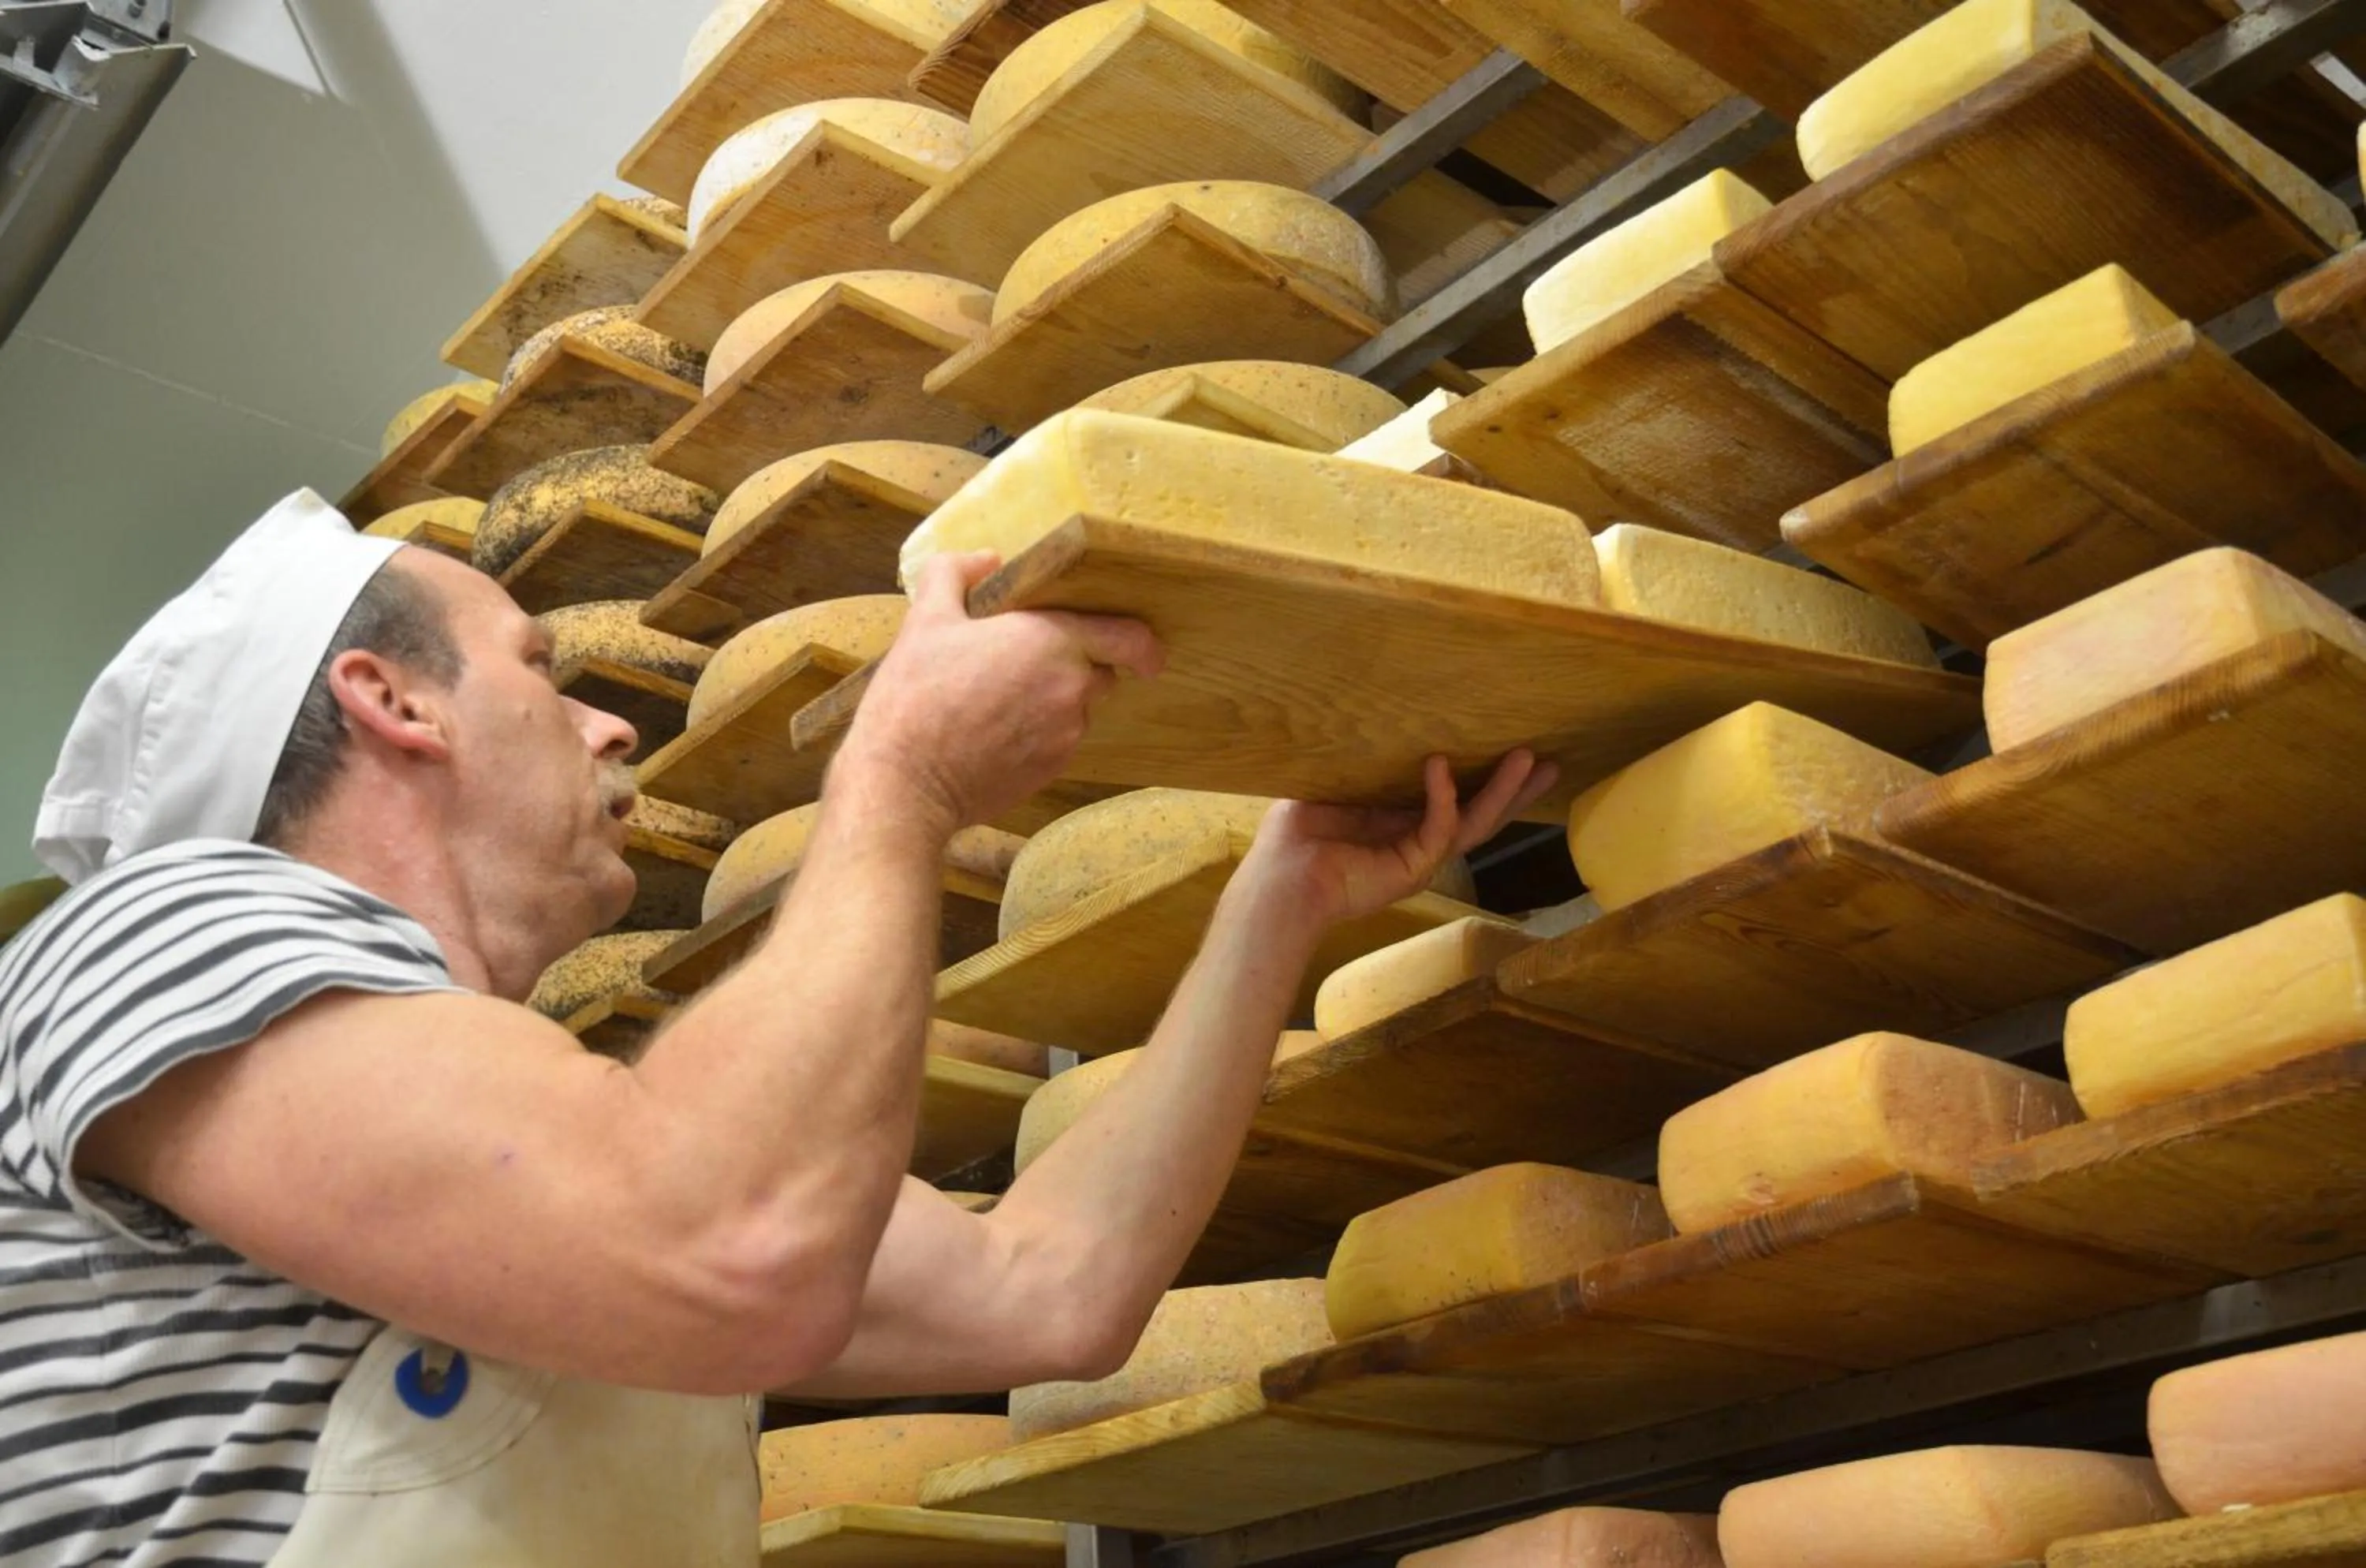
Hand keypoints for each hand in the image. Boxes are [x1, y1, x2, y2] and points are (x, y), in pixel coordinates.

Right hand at [838, 552, 1163, 832]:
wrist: (906, 782)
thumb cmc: (916, 695)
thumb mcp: (925, 618)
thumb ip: (957, 573)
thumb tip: (986, 560)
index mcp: (1053, 641)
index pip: (1130, 637)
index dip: (1141, 642)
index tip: (1141, 648)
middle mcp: (1073, 688)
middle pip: (1102, 672)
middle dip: (1076, 664)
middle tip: (1029, 662)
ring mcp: (1066, 734)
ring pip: (1078, 709)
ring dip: (1054, 700)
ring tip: (999, 699)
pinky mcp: (1053, 770)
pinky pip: (1059, 742)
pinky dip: (1039, 733)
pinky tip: (995, 732)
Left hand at [1238, 751, 1561, 931]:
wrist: (1281, 880)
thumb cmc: (1295, 835)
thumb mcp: (1333, 785)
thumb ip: (1363, 761)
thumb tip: (1373, 715)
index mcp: (1400, 822)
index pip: (1454, 798)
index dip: (1483, 776)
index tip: (1513, 749)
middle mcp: (1417, 841)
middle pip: (1480, 814)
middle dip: (1515, 789)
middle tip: (1550, 761)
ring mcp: (1419, 858)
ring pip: (1474, 823)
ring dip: (1503, 791)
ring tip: (1530, 761)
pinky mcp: (1413, 868)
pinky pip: (1439, 828)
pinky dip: (1443, 798)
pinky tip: (1441, 767)